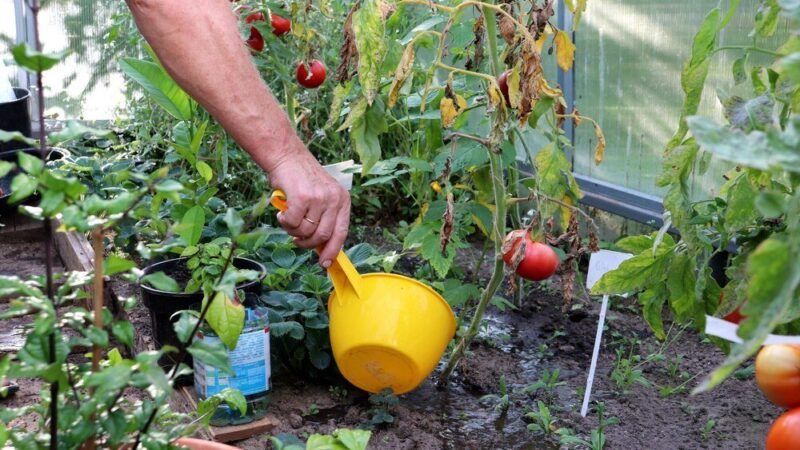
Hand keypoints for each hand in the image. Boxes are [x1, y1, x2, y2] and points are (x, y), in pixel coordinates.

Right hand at [268, 152, 350, 266]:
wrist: (286, 156)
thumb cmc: (301, 179)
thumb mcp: (322, 196)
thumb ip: (324, 218)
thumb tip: (321, 247)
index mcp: (342, 200)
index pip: (342, 232)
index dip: (332, 250)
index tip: (325, 263)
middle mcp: (334, 199)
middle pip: (323, 235)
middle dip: (307, 243)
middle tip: (297, 239)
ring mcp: (319, 198)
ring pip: (306, 231)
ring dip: (293, 231)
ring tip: (288, 219)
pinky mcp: (303, 197)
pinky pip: (293, 223)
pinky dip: (285, 222)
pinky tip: (282, 213)